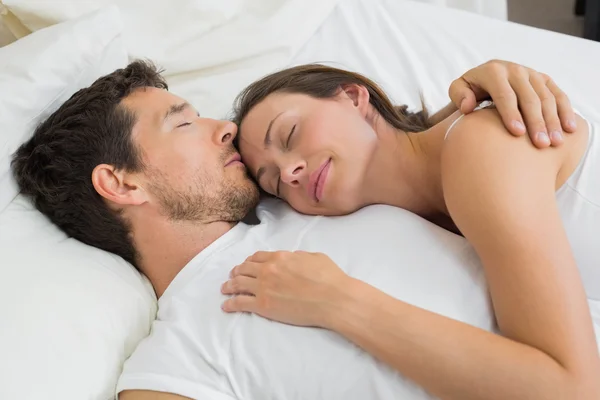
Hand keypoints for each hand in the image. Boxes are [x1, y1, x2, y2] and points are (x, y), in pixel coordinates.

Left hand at [221, 250, 348, 327]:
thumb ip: (298, 256)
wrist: (333, 299)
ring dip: (229, 286)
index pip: (257, 257)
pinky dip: (230, 304)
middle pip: (244, 269)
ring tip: (224, 289)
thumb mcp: (314, 257)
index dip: (249, 261)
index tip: (246, 265)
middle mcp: (268, 270)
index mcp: (280, 257)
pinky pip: (240, 303)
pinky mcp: (263, 306)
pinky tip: (226, 306)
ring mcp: (263, 288)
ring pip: (238, 284)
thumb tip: (292, 258)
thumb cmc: (329, 278)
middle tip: (232, 276)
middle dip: (236, 272)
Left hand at [449, 59, 576, 147]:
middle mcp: (515, 70)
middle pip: (529, 98)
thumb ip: (459, 95)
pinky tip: (570, 129)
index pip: (504, 94)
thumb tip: (467, 107)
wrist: (484, 78)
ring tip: (555, 142)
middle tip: (540, 144)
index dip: (511, 114)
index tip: (517, 133)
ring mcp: (532, 74)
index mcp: (493, 71)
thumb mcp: (458, 88)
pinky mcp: (544, 79)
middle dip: (536, 122)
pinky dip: (566, 111)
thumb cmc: (469, 90)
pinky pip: (558, 95)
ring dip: (553, 120)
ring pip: (546, 98)